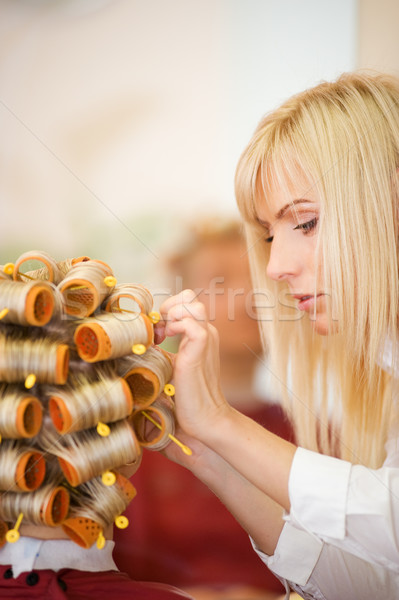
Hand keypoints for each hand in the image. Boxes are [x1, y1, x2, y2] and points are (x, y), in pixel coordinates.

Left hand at [157, 289, 229, 439]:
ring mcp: (206, 338)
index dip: (167, 310)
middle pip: (190, 297)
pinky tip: (166, 340)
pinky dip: (175, 326)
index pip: (186, 303)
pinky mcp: (201, 348)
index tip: (155, 332)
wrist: (206, 418)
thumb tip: (139, 346)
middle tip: (158, 330)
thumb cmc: (187, 398)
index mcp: (201, 335)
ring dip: (172, 313)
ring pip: (193, 304)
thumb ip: (163, 352)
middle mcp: (206, 332)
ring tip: (162, 334)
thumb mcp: (172, 366)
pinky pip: (192, 323)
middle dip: (169, 306)